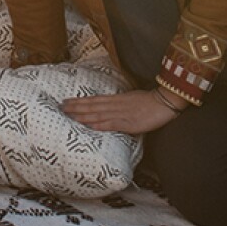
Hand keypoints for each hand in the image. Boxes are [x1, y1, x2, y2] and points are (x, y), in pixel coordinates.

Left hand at [61, 89, 183, 134]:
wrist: (166, 101)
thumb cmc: (151, 101)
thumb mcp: (132, 99)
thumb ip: (120, 104)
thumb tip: (110, 108)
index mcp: (117, 99)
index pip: (94, 100)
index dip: (80, 101)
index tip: (66, 101)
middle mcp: (116, 105)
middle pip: (92, 106)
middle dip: (76, 107)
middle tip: (60, 107)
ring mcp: (122, 114)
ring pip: (98, 114)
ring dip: (82, 115)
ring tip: (68, 115)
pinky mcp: (129, 123)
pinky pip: (112, 124)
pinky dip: (99, 125)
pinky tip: (89, 126)